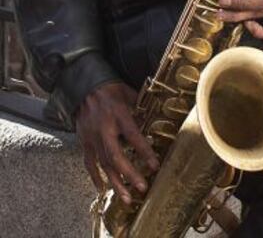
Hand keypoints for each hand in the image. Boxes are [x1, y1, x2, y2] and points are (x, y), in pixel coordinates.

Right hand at [76, 82, 158, 204]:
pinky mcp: (83, 141)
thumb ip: (140, 107)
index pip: (133, 136)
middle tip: (141, 188)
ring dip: (115, 182)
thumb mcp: (127, 93)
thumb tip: (156, 117)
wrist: (83, 87)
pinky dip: (95, 176)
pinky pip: (89, 162)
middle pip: (116, 155)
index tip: (154, 165)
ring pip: (103, 163)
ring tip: (126, 199)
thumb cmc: (109, 90)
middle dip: (129, 174)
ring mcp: (91, 136)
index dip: (144, 151)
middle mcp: (104, 128)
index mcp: (118, 114)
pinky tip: (102, 188)